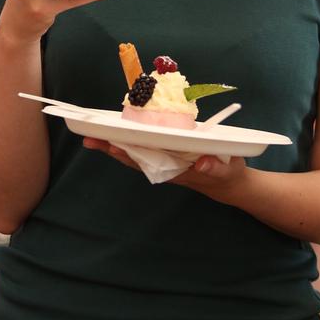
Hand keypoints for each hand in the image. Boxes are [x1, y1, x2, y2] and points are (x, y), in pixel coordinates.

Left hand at [82, 137, 247, 202]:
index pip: (148, 161)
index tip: (112, 145)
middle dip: (112, 149)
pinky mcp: (167, 156)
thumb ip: (215, 168)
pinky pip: (143, 150)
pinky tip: (115, 135)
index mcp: (177, 170)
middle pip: (134, 158)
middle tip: (89, 140)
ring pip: (135, 155)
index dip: (129, 154)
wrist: (229, 185)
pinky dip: (128, 142)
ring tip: (92, 138)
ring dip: (114, 146)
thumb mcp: (227, 170)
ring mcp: (165, 162)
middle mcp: (166, 167)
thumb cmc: (228, 175)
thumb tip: (202, 163)